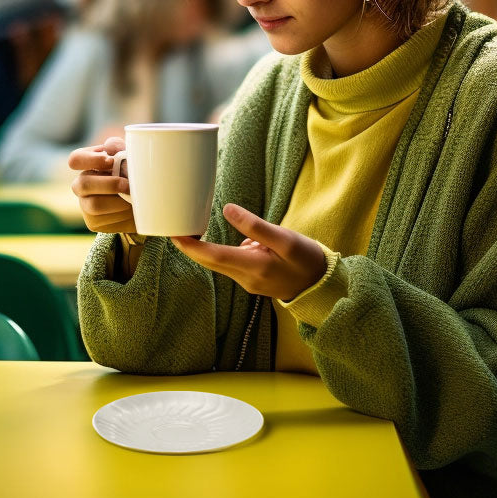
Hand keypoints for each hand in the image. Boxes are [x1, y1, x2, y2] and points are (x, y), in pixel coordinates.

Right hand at [69, 136, 135, 233]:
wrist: (143, 200)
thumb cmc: (132, 172)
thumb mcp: (129, 156)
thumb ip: (119, 147)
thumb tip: (109, 146)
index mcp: (87, 164)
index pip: (76, 159)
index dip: (91, 159)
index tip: (111, 161)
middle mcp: (81, 184)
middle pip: (83, 184)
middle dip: (109, 184)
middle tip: (128, 185)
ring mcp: (85, 205)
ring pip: (94, 205)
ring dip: (118, 202)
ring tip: (134, 199)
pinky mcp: (93, 223)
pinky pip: (106, 221)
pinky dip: (123, 216)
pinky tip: (132, 211)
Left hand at [171, 203, 325, 300]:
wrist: (322, 287)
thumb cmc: (306, 259)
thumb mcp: (286, 239)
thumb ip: (255, 226)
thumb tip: (227, 210)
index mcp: (253, 267)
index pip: (212, 256)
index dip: (190, 245)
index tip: (174, 233)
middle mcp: (246, 278)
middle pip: (211, 261)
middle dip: (192, 246)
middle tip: (178, 226)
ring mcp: (248, 282)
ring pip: (221, 262)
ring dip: (210, 247)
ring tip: (205, 228)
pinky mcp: (253, 280)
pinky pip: (234, 263)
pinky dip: (230, 251)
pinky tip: (250, 241)